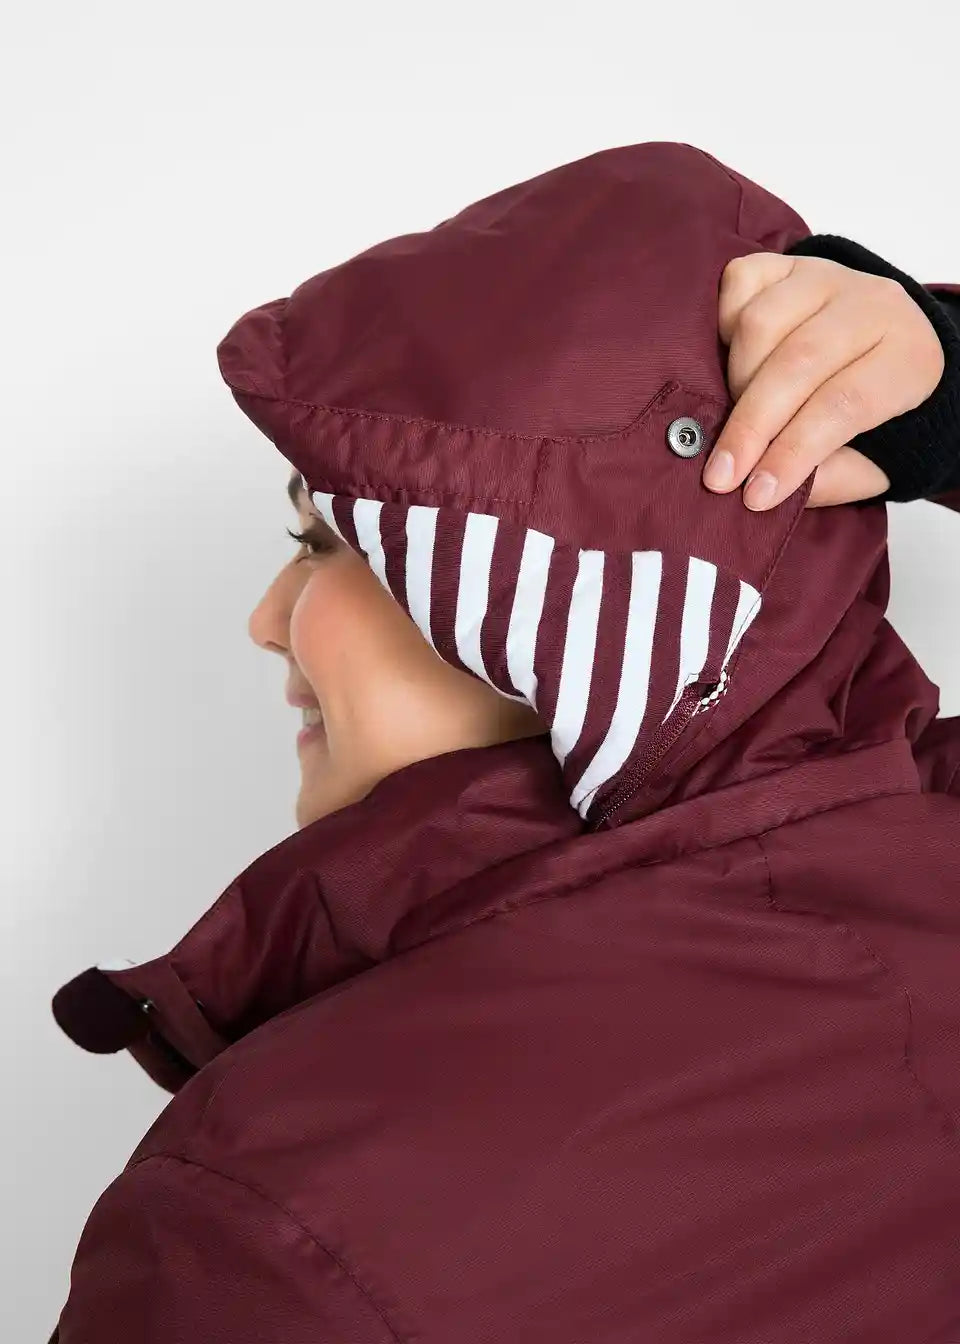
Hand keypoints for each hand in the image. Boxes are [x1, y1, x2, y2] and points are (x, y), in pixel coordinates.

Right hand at [704, 252, 944, 508]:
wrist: (874, 350)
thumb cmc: (871, 415)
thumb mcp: (866, 460)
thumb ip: (824, 479)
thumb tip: (763, 493)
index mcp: (910, 357)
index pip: (844, 404)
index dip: (794, 451)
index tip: (756, 495)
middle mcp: (874, 304)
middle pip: (797, 363)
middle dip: (751, 426)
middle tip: (721, 475)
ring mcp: (828, 275)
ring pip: (760, 323)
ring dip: (735, 381)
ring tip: (734, 416)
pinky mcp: (787, 262)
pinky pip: (738, 284)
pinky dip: (723, 326)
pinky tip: (731, 359)